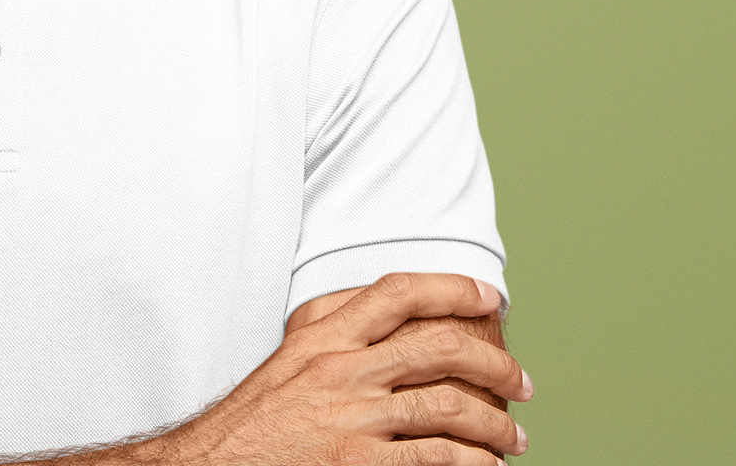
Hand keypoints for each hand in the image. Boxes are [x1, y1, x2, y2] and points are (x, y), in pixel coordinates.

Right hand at [162, 273, 530, 464]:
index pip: (397, 291)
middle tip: (522, 384)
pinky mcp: (356, 463)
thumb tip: (381, 306)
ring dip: (495, 424)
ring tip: (513, 439)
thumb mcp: (289, 359)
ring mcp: (350, 418)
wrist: (214, 465)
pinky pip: (436, 457)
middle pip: (438, 346)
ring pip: (448, 406)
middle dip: (495, 365)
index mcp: (323, 337)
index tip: (490, 299)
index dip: (452, 287)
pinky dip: (472, 462)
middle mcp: (340, 370)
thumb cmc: (255, 419)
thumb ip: (332, 329)